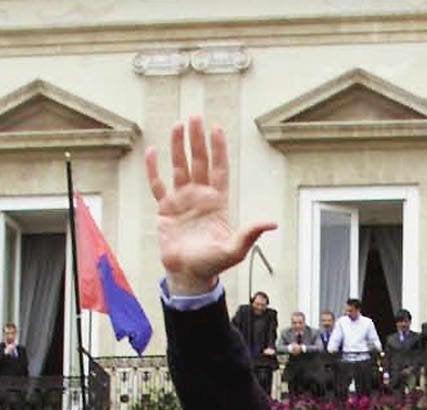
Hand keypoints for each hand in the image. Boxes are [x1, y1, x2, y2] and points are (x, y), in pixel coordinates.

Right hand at [146, 116, 278, 295]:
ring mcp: (182, 200)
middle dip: (197, 140)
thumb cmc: (213, 263)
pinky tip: (154, 151)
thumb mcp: (235, 249)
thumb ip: (250, 233)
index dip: (218, 149)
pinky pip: (158, 184)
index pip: (219, 169)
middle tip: (195, 117)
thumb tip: (272, 223)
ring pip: (180, 167)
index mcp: (217, 202)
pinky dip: (155, 169)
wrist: (189, 275)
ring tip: (178, 125)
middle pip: (199, 162)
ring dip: (179, 147)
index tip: (216, 128)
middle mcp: (200, 196)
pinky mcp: (165, 209)